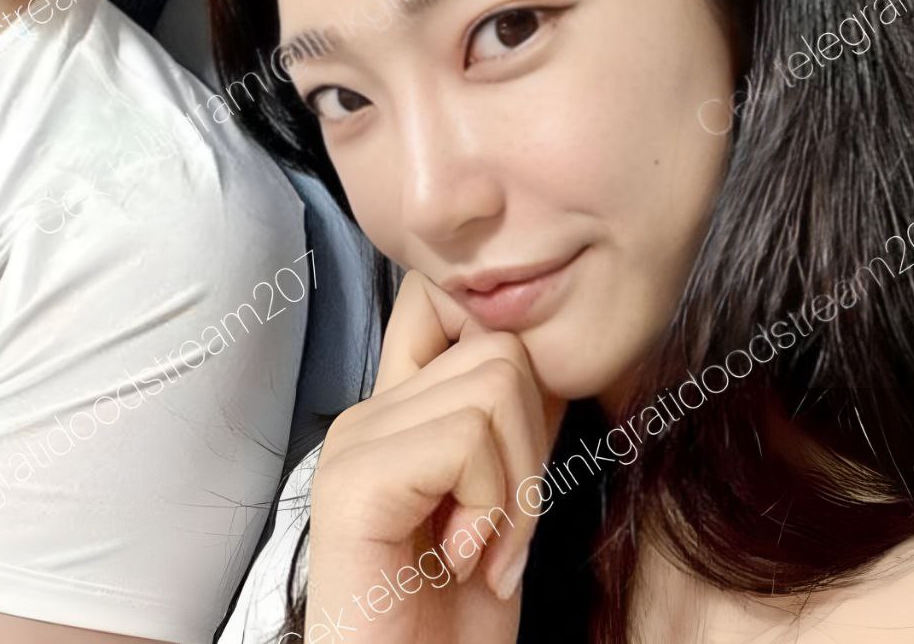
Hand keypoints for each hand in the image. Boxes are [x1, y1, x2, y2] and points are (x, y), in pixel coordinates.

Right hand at [303, 270, 565, 643]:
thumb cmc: (457, 621)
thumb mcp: (505, 502)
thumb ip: (514, 425)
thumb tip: (558, 358)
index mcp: (399, 410)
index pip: (449, 301)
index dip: (512, 350)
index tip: (524, 451)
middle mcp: (369, 412)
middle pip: (501, 346)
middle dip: (532, 444)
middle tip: (503, 528)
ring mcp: (356, 441)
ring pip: (496, 382)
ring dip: (517, 485)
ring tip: (483, 548)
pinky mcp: (356, 481)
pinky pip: (466, 438)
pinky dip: (493, 507)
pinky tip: (462, 559)